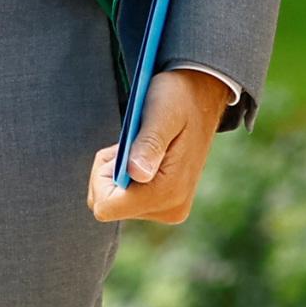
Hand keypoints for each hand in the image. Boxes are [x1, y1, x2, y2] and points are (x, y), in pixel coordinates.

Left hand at [88, 67, 231, 223]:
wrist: (203, 97)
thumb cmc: (179, 99)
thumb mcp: (162, 113)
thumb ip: (148, 144)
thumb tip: (136, 174)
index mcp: (168, 192)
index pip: (106, 207)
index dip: (102, 176)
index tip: (121, 149)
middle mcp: (170, 208)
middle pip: (109, 205)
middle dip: (110, 172)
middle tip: (132, 142)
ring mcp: (170, 209)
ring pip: (117, 201)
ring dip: (119, 171)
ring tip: (141, 145)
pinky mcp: (167, 205)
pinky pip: (129, 198)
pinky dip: (128, 175)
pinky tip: (146, 154)